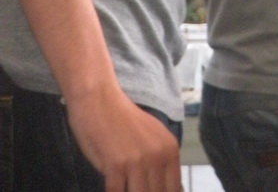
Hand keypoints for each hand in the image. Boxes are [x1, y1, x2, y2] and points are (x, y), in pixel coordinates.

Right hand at [66, 85, 181, 191]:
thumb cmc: (123, 120)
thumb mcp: (152, 138)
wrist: (98, 99)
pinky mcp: (116, 165)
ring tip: (124, 187)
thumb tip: (170, 190)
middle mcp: (158, 155)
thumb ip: (161, 163)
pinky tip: (111, 187)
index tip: (149, 190)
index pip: (174, 189)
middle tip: (134, 187)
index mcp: (170, 149)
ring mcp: (138, 160)